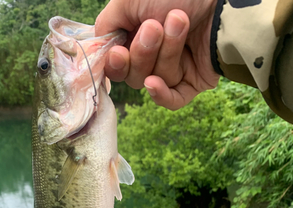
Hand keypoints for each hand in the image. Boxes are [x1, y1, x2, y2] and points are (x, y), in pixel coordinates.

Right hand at [95, 0, 219, 109]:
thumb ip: (106, 25)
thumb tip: (99, 48)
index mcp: (136, 34)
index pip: (116, 63)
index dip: (115, 63)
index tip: (119, 52)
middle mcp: (153, 54)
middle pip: (133, 75)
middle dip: (142, 53)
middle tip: (155, 27)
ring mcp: (174, 69)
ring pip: (153, 80)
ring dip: (165, 53)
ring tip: (179, 22)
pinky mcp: (193, 83)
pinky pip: (172, 100)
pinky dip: (161, 94)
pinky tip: (154, 84)